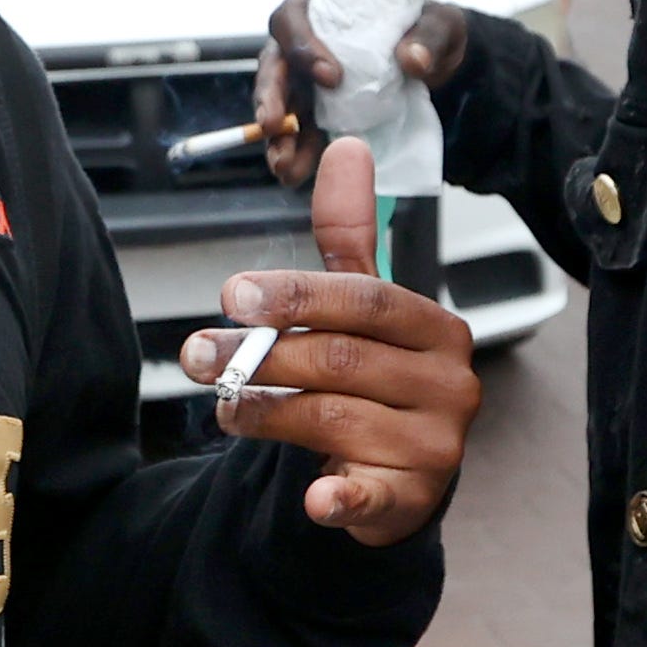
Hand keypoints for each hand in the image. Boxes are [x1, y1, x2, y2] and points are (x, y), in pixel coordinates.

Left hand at [180, 136, 477, 544]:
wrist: (403, 473)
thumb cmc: (377, 379)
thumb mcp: (364, 307)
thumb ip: (351, 234)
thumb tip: (347, 147)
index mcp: (437, 329)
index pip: (365, 301)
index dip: (296, 294)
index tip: (231, 294)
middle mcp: (449, 384)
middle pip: (342, 360)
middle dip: (260, 355)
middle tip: (198, 354)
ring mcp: (436, 445)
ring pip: (336, 418)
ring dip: (264, 412)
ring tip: (222, 404)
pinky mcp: (413, 498)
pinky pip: (372, 497)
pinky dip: (341, 498)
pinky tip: (312, 500)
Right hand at [252, 0, 470, 191]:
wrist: (440, 63)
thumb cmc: (430, 30)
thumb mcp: (440, 24)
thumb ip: (430, 36)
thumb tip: (412, 59)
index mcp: (325, 3)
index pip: (295, 17)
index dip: (303, 46)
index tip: (331, 77)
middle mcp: (307, 38)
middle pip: (274, 64)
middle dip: (271, 97)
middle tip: (274, 125)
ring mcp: (308, 76)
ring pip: (281, 103)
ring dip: (278, 136)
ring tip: (283, 165)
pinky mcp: (318, 108)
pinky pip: (300, 130)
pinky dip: (298, 152)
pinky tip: (298, 173)